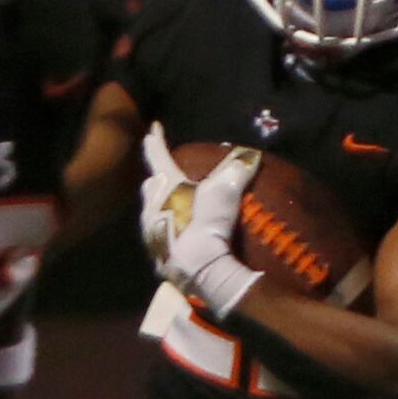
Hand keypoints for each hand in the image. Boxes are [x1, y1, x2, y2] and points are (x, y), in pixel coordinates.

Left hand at [139, 124, 262, 320]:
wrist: (200, 270)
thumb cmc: (208, 225)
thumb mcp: (225, 193)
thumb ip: (235, 172)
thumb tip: (248, 157)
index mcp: (166, 187)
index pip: (159, 158)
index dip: (157, 142)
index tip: (153, 128)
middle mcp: (151, 207)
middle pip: (149, 186)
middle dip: (155, 178)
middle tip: (162, 173)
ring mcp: (151, 233)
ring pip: (149, 211)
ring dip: (157, 204)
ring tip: (168, 203)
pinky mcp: (156, 255)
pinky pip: (155, 235)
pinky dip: (163, 229)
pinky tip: (173, 234)